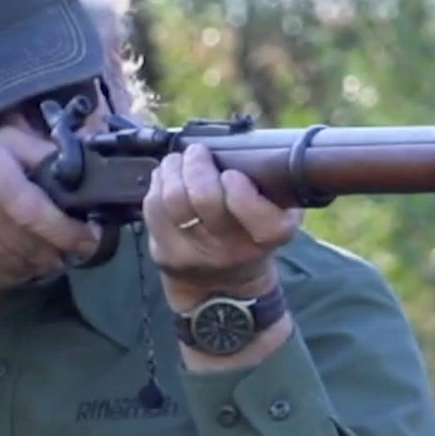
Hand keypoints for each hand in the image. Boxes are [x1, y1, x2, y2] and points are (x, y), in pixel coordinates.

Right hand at [0, 124, 104, 292]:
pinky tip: (18, 250)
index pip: (44, 218)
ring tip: (46, 242)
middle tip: (76, 238)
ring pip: (34, 267)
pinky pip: (14, 280)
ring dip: (47, 258)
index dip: (76, 232)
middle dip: (66, 246)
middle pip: (45, 248)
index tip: (93, 235)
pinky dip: (24, 268)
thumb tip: (78, 164)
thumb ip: (40, 151)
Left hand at [144, 143, 302, 306]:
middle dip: (197, 164)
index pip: (247, 205)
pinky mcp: (166, 254)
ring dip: (174, 168)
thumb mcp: (281, 214)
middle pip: (204, 196)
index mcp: (268, 236)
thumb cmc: (253, 236)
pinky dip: (159, 183)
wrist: (225, 287)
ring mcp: (194, 254)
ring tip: (181, 161)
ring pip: (172, 198)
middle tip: (199, 154)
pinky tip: (168, 178)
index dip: (235, 183)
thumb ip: (275, 186)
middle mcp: (231, 249)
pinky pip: (153, 206)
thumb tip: (245, 148)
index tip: (231, 174)